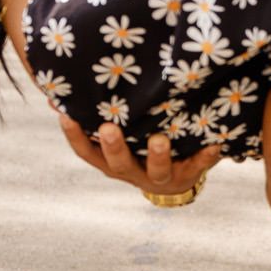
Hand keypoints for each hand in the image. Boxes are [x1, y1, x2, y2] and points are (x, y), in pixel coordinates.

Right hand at [54, 106, 223, 198]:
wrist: (176, 178)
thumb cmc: (138, 146)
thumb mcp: (118, 133)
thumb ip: (95, 114)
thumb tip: (57, 92)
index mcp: (111, 163)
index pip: (87, 153)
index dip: (75, 136)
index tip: (66, 116)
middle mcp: (132, 172)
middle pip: (118, 164)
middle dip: (114, 147)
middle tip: (110, 128)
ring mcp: (160, 177)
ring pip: (157, 171)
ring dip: (158, 156)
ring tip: (159, 140)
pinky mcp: (190, 174)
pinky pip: (199, 166)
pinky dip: (206, 157)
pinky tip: (213, 144)